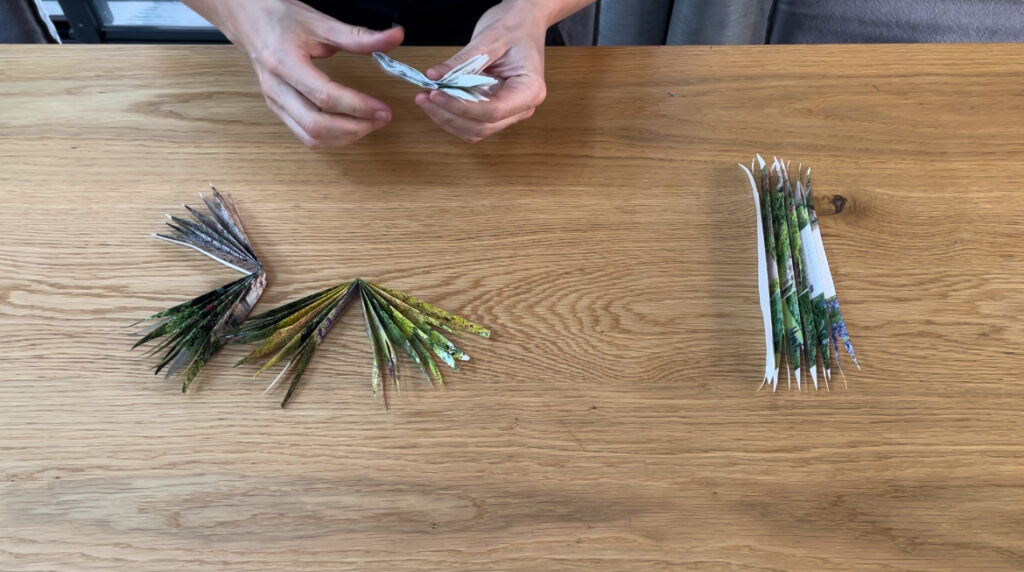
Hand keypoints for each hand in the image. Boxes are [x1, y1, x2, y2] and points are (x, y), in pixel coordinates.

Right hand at [185, 0, 403, 148]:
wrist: (248, 20)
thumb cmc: (281, 19)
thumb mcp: (321, 23)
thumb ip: (359, 36)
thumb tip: (395, 37)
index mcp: (284, 63)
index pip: (324, 97)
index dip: (358, 106)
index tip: (383, 108)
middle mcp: (276, 89)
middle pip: (316, 125)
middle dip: (355, 128)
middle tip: (381, 118)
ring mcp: (275, 103)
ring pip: (311, 137)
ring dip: (345, 138)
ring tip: (370, 124)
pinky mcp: (278, 111)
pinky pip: (305, 136)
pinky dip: (332, 139)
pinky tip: (350, 127)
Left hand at [415, 0, 549, 142]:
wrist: (525, 21)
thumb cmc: (515, 26)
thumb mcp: (489, 39)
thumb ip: (462, 62)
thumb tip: (434, 77)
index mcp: (529, 90)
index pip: (493, 111)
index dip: (461, 107)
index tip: (436, 94)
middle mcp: (522, 107)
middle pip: (482, 126)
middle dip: (449, 115)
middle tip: (424, 97)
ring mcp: (510, 112)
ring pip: (475, 130)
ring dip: (448, 119)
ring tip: (426, 98)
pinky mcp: (496, 109)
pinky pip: (473, 123)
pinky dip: (453, 115)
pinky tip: (438, 101)